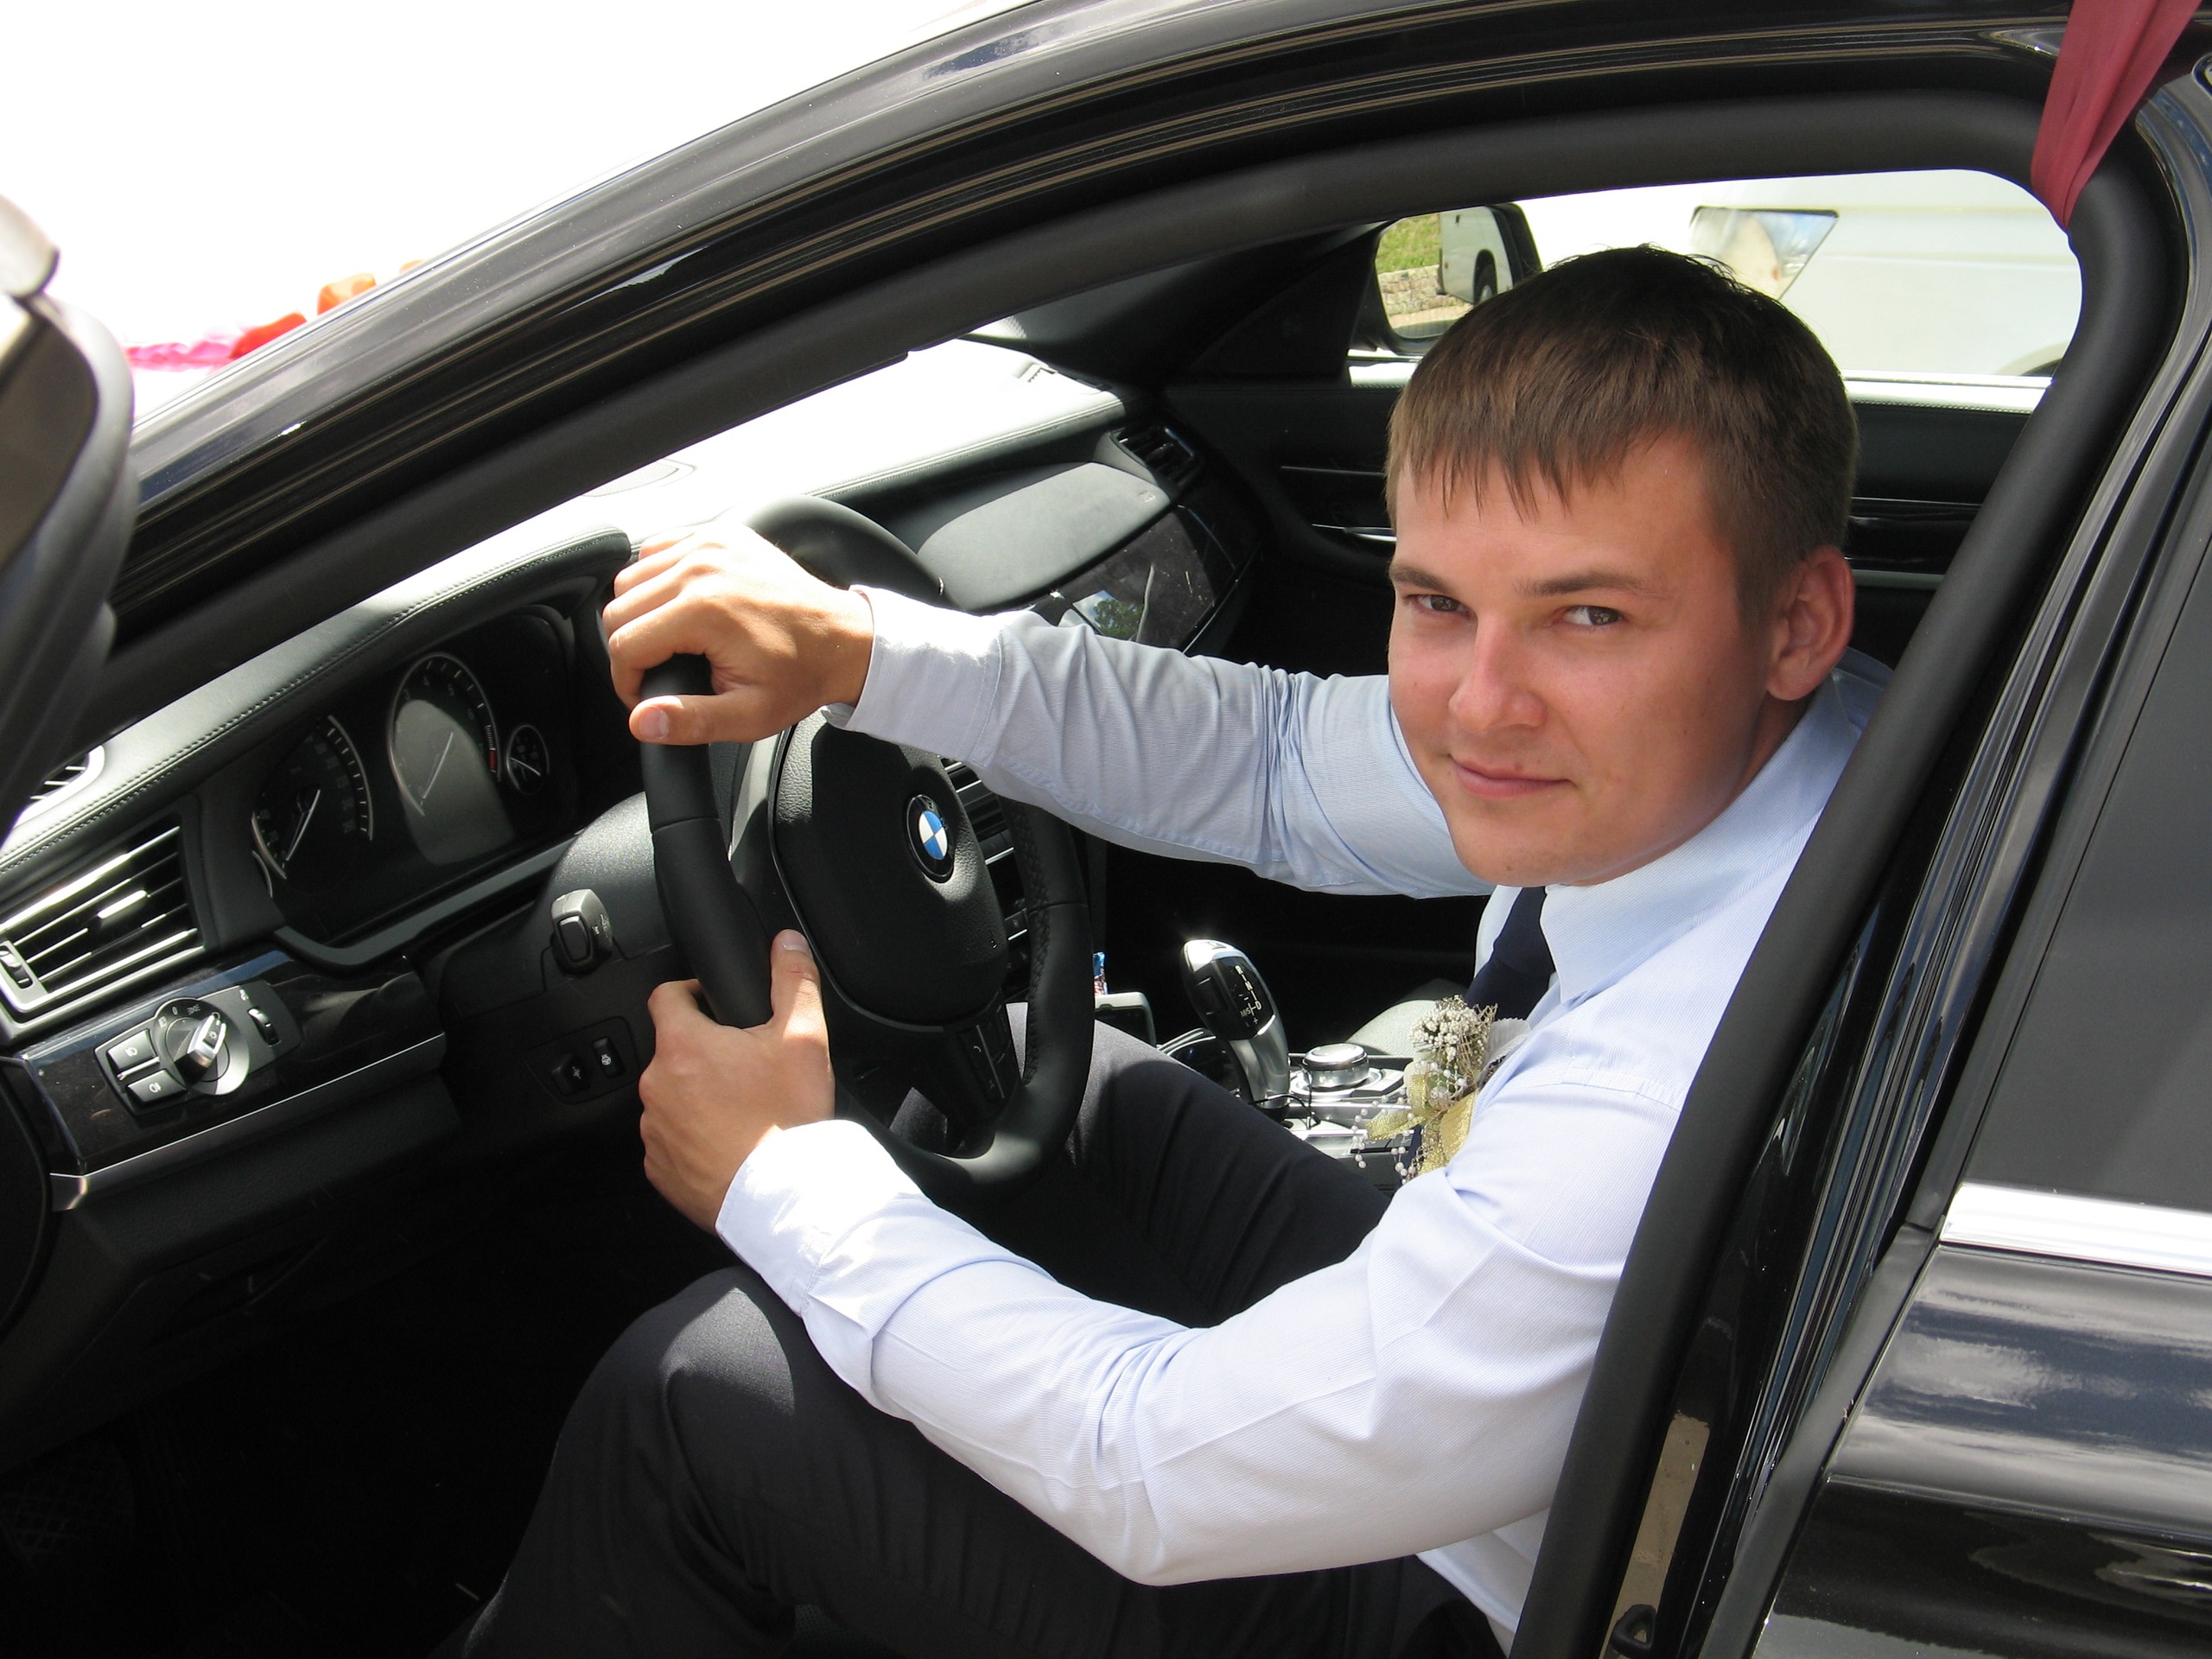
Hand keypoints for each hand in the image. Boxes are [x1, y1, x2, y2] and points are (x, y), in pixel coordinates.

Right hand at [603, 527, 875, 744]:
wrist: (842, 638)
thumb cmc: (800, 675)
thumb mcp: (748, 715)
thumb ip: (689, 720)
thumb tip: (642, 721)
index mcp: (703, 609)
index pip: (623, 644)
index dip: (627, 681)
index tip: (647, 696)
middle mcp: (701, 566)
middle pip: (618, 608)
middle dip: (630, 648)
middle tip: (660, 671)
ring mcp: (709, 543)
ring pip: (631, 578)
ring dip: (639, 612)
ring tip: (671, 640)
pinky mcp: (718, 533)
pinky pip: (657, 552)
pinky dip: (657, 579)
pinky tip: (680, 606)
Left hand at [638, 931, 833, 1228]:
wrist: (785, 1199)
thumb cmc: (788, 1122)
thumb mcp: (804, 1038)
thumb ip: (793, 980)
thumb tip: (785, 943)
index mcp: (683, 1045)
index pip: (666, 996)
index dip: (691, 993)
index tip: (715, 1005)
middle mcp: (656, 1086)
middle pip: (673, 1050)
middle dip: (704, 1052)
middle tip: (747, 1067)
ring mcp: (654, 1130)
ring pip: (672, 1096)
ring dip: (696, 1096)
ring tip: (742, 1110)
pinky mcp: (660, 1169)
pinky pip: (671, 1141)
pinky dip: (694, 1138)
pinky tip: (730, 1142)